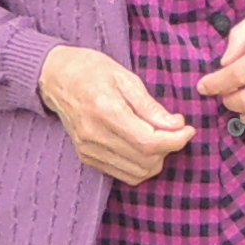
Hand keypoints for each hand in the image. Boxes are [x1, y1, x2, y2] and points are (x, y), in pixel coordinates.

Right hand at [39, 46, 196, 186]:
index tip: (188, 129)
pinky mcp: (87, 157)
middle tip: (174, 129)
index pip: (149, 142)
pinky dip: (140, 165)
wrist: (55, 77)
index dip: (176, 140)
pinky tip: (142, 146)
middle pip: (146, 160)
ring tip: (158, 137)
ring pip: (137, 172)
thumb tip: (176, 125)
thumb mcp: (125, 77)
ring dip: (156, 159)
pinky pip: (123, 174)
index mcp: (105, 110)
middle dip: (169, 148)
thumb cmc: (91, 70)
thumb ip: (150, 106)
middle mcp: (94, 135)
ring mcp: (88, 149)